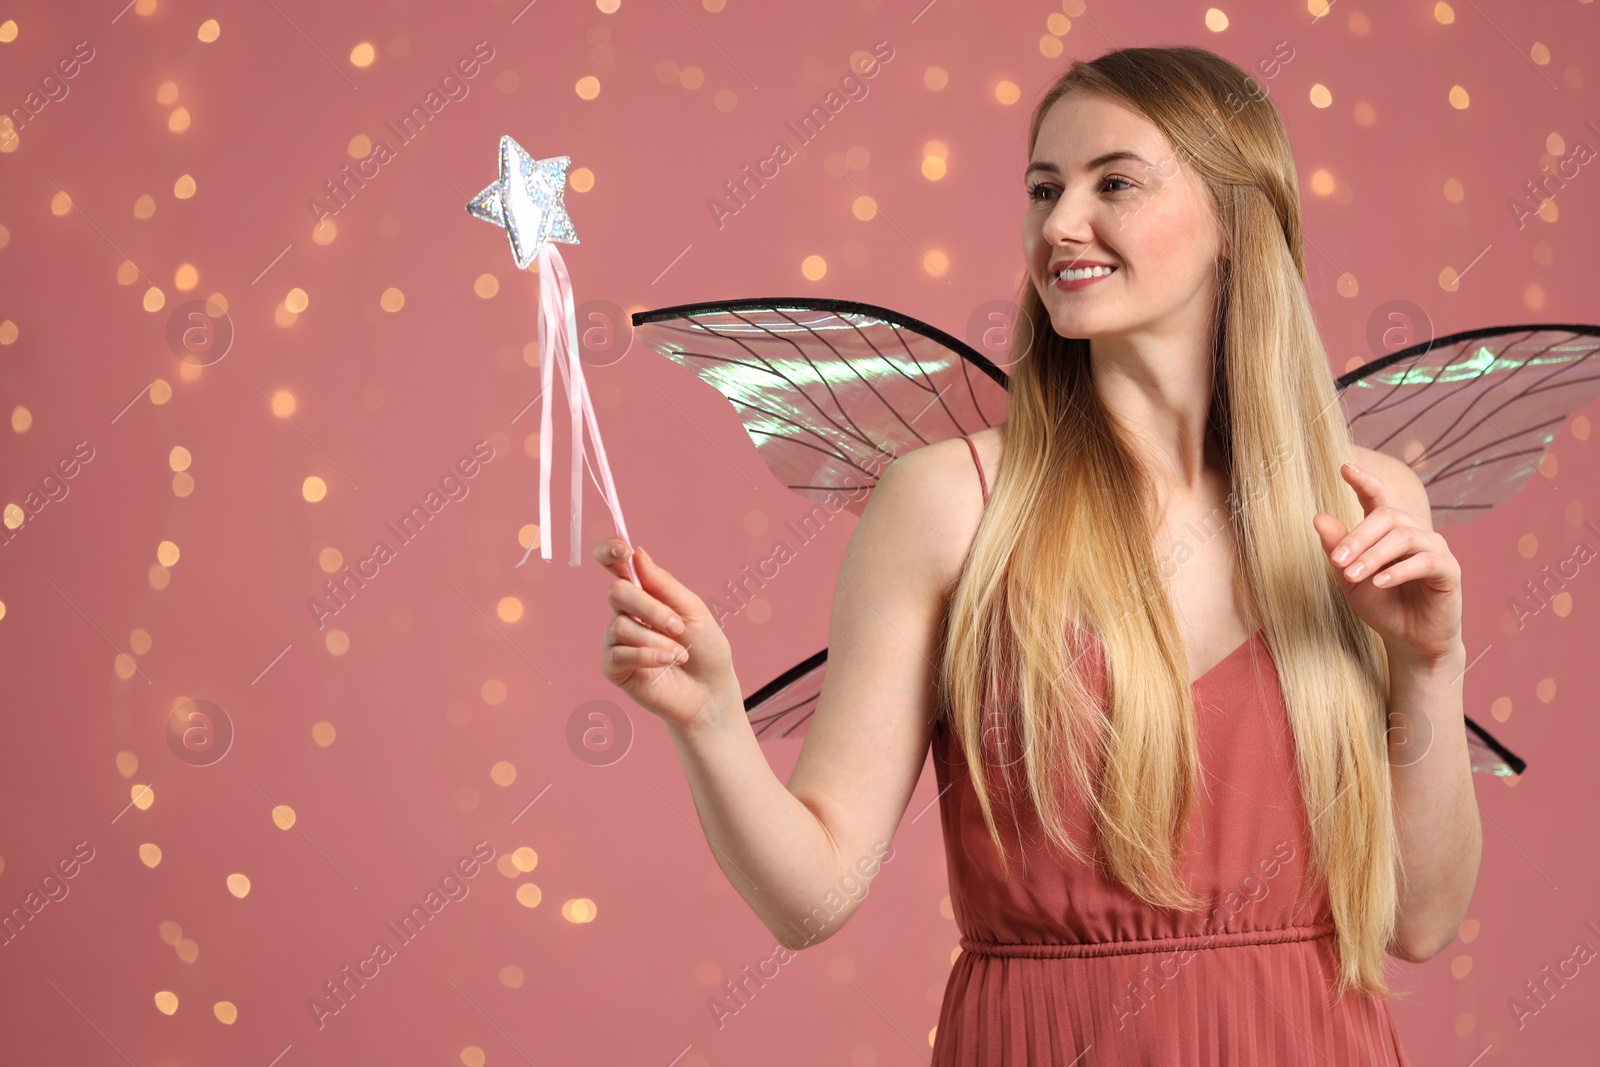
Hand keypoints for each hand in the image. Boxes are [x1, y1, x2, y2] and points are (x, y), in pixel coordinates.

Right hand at [593, 538, 737, 731]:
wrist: (711, 692)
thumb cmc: (705, 649)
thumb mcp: (692, 610)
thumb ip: (664, 584)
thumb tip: (637, 554)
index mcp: (644, 593)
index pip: (617, 564)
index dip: (611, 551)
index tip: (622, 550)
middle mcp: (626, 613)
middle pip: (617, 592)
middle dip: (650, 608)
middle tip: (677, 626)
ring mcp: (616, 640)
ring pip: (622, 625)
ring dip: (657, 640)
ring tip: (680, 654)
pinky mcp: (613, 667)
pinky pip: (619, 653)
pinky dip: (648, 656)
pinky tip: (667, 662)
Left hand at [1312, 463, 1463, 667]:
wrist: (1408, 640)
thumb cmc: (1381, 606)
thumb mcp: (1350, 578)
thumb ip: (1337, 550)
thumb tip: (1319, 517)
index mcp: (1388, 530)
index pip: (1377, 497)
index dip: (1364, 481)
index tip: (1345, 468)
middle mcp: (1414, 532)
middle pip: (1388, 515)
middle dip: (1359, 537)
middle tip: (1338, 561)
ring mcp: (1435, 548)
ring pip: (1405, 536)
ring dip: (1374, 555)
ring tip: (1353, 576)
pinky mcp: (1449, 570)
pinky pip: (1426, 561)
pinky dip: (1400, 571)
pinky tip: (1379, 583)